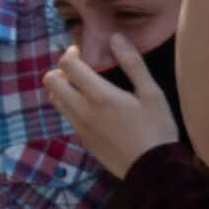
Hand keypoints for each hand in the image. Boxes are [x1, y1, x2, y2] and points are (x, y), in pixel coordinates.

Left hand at [44, 43, 180, 174]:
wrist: (153, 170)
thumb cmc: (157, 129)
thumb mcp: (152, 93)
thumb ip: (133, 63)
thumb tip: (116, 37)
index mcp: (99, 95)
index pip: (67, 65)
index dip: (70, 53)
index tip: (82, 52)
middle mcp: (82, 110)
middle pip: (51, 81)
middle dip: (61, 70)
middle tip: (79, 69)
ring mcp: (80, 127)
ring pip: (55, 99)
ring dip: (63, 88)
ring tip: (84, 87)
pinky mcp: (83, 140)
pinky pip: (67, 116)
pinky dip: (72, 105)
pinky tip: (94, 109)